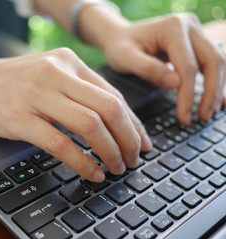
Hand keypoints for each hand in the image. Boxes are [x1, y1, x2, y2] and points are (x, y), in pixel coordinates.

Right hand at [0, 48, 151, 181]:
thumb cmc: (8, 82)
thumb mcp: (46, 77)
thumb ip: (77, 93)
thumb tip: (111, 124)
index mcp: (68, 61)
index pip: (113, 94)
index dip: (133, 124)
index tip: (142, 143)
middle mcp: (56, 72)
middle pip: (109, 108)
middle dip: (128, 140)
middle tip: (132, 160)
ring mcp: (36, 94)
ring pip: (90, 125)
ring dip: (110, 152)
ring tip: (116, 168)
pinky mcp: (19, 117)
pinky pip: (61, 143)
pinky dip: (83, 162)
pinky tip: (92, 173)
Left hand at [99, 13, 225, 123]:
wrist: (118, 36)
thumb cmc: (119, 46)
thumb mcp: (124, 58)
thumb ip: (148, 69)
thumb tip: (175, 84)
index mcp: (172, 28)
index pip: (188, 67)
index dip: (188, 95)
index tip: (184, 117)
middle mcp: (188, 25)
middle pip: (213, 61)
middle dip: (211, 92)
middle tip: (203, 117)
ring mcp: (195, 32)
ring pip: (217, 61)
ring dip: (216, 88)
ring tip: (208, 112)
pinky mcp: (196, 41)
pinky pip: (212, 61)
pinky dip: (216, 80)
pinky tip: (217, 99)